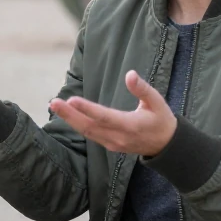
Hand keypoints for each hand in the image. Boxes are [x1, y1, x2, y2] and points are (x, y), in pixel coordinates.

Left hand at [48, 70, 176, 156]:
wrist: (166, 146)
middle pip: (90, 127)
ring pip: (87, 132)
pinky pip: (91, 135)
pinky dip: (78, 125)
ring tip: (55, 106)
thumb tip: (130, 74)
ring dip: (70, 119)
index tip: (72, 100)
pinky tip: (68, 115)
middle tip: (54, 103)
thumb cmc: (161, 119)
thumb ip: (142, 89)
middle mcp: (119, 137)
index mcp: (131, 126)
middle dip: (70, 115)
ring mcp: (113, 144)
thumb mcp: (157, 102)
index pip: (105, 117)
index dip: (87, 109)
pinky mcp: (110, 145)